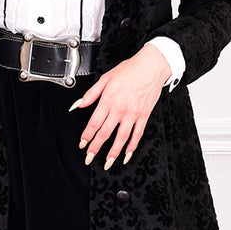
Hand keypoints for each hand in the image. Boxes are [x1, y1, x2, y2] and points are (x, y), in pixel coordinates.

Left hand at [71, 44, 170, 168]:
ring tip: (107, 163)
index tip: (82, 144)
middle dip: (95, 148)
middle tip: (89, 158)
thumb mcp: (106, 78)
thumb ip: (91, 94)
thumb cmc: (130, 70)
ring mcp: (133, 114)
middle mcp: (120, 109)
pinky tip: (127, 154)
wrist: (151, 66)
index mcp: (108, 100)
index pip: (94, 123)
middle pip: (105, 133)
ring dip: (113, 153)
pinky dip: (132, 146)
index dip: (87, 136)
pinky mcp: (144, 116)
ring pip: (121, 138)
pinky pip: (137, 135)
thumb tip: (79, 105)